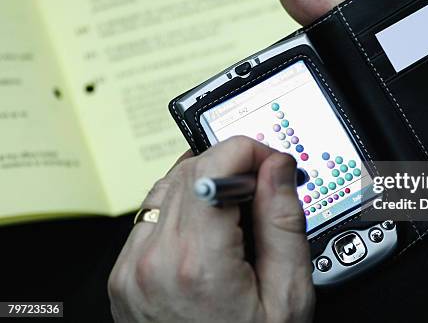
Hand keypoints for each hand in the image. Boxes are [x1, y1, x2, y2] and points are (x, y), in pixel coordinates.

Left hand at [108, 137, 313, 322]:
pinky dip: (183, 206)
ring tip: (238, 214)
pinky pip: (152, 215)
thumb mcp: (287, 295)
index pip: (214, 166)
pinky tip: (209, 231)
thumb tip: (277, 167)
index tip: (273, 161)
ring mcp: (130, 268)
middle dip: (232, 163)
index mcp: (197, 264)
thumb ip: (284, 221)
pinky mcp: (123, 274)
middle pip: (190, 169)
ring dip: (206, 182)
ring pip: (167, 186)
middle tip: (263, 186)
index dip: (249, 149)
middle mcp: (152, 261)